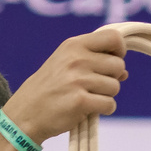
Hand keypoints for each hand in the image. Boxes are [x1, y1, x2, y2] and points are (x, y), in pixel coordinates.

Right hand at [0, 27, 127, 143]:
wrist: (26, 112)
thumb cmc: (49, 88)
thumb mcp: (65, 63)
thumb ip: (94, 61)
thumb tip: (124, 71)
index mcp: (74, 45)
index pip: (114, 38)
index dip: (119, 52)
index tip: (111, 62)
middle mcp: (77, 59)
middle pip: (118, 66)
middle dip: (112, 78)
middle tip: (94, 86)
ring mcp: (78, 80)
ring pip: (115, 87)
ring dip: (106, 96)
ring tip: (87, 97)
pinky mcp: (80, 101)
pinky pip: (110, 104)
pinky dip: (104, 109)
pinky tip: (88, 109)